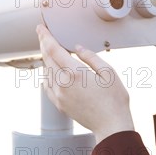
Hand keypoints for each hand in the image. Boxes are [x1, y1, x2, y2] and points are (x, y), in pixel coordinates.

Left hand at [36, 24, 134, 143]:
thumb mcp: (109, 72)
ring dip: (46, 59)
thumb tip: (77, 48)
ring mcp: (59, 96)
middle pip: (47, 59)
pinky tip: (50, 72)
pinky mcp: (60, 105)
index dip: (45, 36)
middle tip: (43, 34)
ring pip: (46, 72)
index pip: (53, 49)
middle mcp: (63, 84)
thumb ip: (90, 57)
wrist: (111, 126)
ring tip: (49, 50)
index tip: (40, 28)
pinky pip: (48, 86)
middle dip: (44, 44)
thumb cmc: (114, 100)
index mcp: (75, 73)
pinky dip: (47, 75)